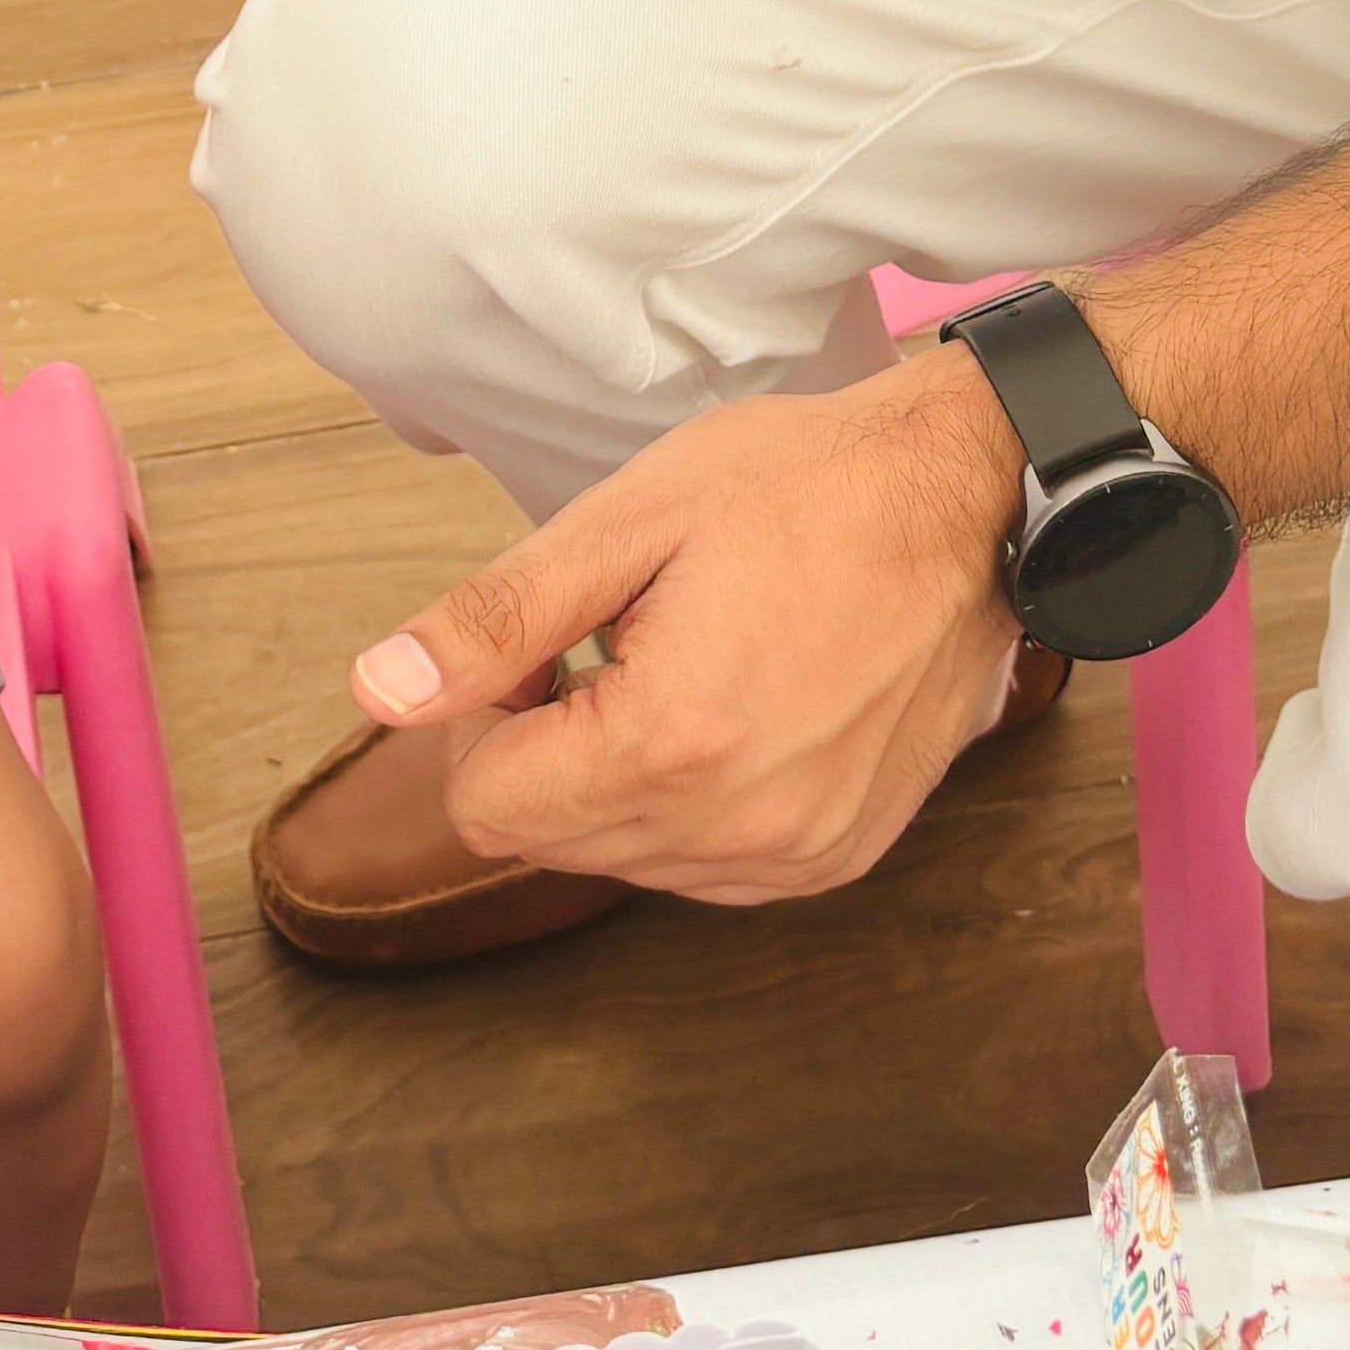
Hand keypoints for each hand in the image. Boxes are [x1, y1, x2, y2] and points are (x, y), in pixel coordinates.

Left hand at [346, 351, 1029, 900]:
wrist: (970, 499)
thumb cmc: (806, 486)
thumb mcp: (627, 520)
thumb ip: (496, 620)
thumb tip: (379, 690)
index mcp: (671, 745)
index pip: (485, 809)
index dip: (479, 720)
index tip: (536, 646)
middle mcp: (739, 831)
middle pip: (550, 841)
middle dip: (546, 747)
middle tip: (610, 636)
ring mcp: (799, 856)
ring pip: (626, 860)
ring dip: (617, 777)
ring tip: (681, 661)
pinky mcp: (839, 856)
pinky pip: (709, 864)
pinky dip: (688, 799)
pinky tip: (732, 704)